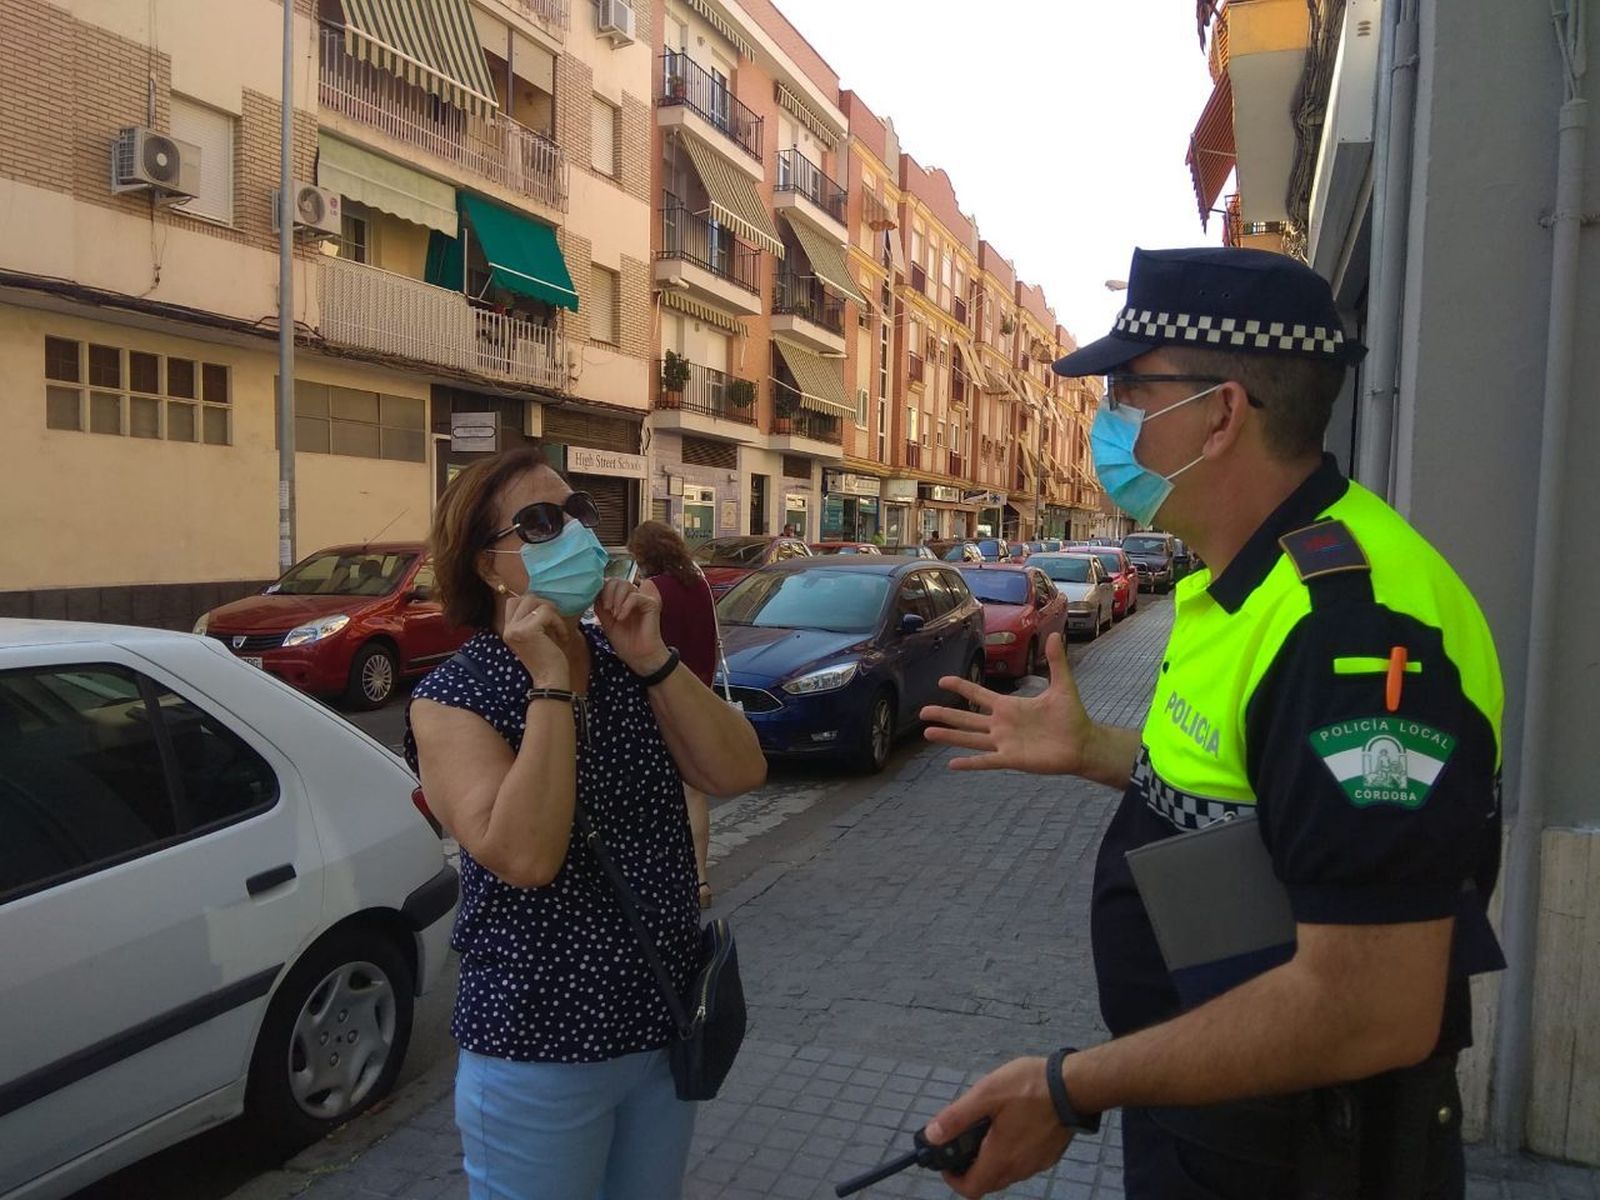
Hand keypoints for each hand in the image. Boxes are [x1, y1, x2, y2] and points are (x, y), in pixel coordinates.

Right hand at [501, 594, 569, 686]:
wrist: (551, 681)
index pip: (513, 601)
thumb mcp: (538, 635)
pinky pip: (546, 613)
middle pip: (526, 598)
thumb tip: (544, 599)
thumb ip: (534, 618)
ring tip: (559, 630)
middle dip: (545, 606)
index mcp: (508, 630)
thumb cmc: (548, 659)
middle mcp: (508, 629)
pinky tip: (563, 637)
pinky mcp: (527, 631)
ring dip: (553, 614)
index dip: (533, 604)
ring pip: (536, 602)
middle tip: (555, 623)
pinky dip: (558, 623)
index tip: (547, 618)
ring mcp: (515, 629)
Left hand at [594, 578, 667, 673]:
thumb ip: (600, 606)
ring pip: (625, 584)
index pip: (609, 583)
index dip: (600, 590)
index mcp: (621, 599)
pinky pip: (635, 596)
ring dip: (616, 599)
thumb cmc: (624, 641)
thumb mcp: (606, 622)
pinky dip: (625, 606)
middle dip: (607, 593)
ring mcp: (642, 599)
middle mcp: (632, 596)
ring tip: (614, 615)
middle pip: (616, 580)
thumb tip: (592, 592)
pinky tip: (621, 618)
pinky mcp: (651, 604)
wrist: (638, 657)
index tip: (597, 605)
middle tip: (606, 610)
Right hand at [919, 633, 1093, 774]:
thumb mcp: (1063, 686)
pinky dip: (969, 763)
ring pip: (970, 738)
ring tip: (927, 733)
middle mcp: (1001, 725)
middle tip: (922, 712)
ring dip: (949, 736)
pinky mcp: (1011, 759)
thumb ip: (1056, 662)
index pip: (979, 695)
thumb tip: (1053, 635)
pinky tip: (951, 764)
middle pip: (966, 718)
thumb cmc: (1072, 717)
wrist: (1082, 743)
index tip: (942, 681)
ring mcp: (1004, 743)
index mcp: (1009, 707)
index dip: (961, 687)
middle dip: (945, 714)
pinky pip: (986, 761)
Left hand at [924, 1058, 1072, 1198]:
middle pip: (988, 1183)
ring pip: (1007, 1173)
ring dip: (992, 1160)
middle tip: (965, 1141)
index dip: (954, 1180)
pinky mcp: (1049, 1155)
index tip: (947, 1162)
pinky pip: (1023, 1163)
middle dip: (972, 1168)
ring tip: (988, 1128)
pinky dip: (1011, 1153)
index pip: (971, 1189)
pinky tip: (1012, 1126)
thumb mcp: (986, 1094)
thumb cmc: (1029, 1087)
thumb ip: (957, 1117)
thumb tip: (931, 1135)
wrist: (1074, 1085)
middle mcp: (1019, 1168)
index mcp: (1001, 1158)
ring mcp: (1037, 1164)